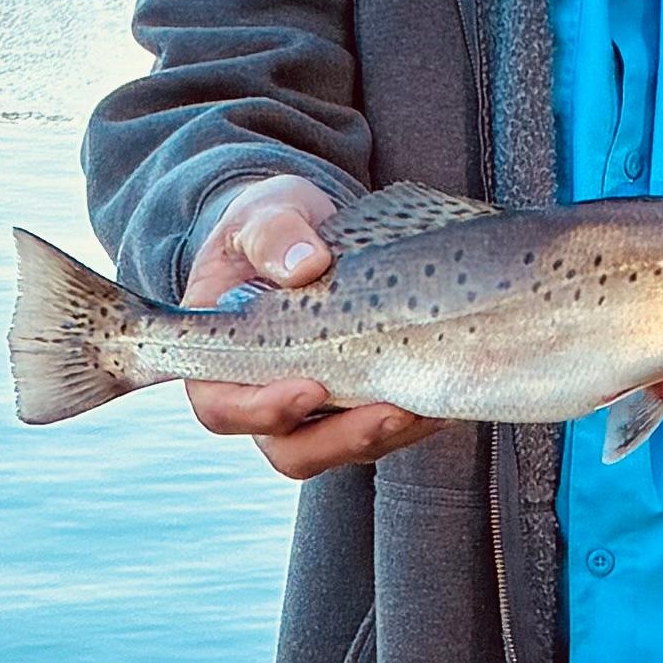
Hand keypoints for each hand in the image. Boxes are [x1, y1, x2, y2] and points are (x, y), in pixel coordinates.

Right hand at [180, 175, 438, 480]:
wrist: (309, 231)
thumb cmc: (271, 225)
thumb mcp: (264, 213)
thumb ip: (272, 234)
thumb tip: (306, 265)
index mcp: (219, 356)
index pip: (222, 407)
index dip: (262, 411)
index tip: (310, 388)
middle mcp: (261, 393)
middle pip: (289, 449)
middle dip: (340, 440)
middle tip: (389, 411)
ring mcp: (311, 405)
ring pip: (340, 448)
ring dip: (384, 436)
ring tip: (428, 405)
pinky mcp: (352, 401)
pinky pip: (378, 430)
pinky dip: (411, 421)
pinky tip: (443, 395)